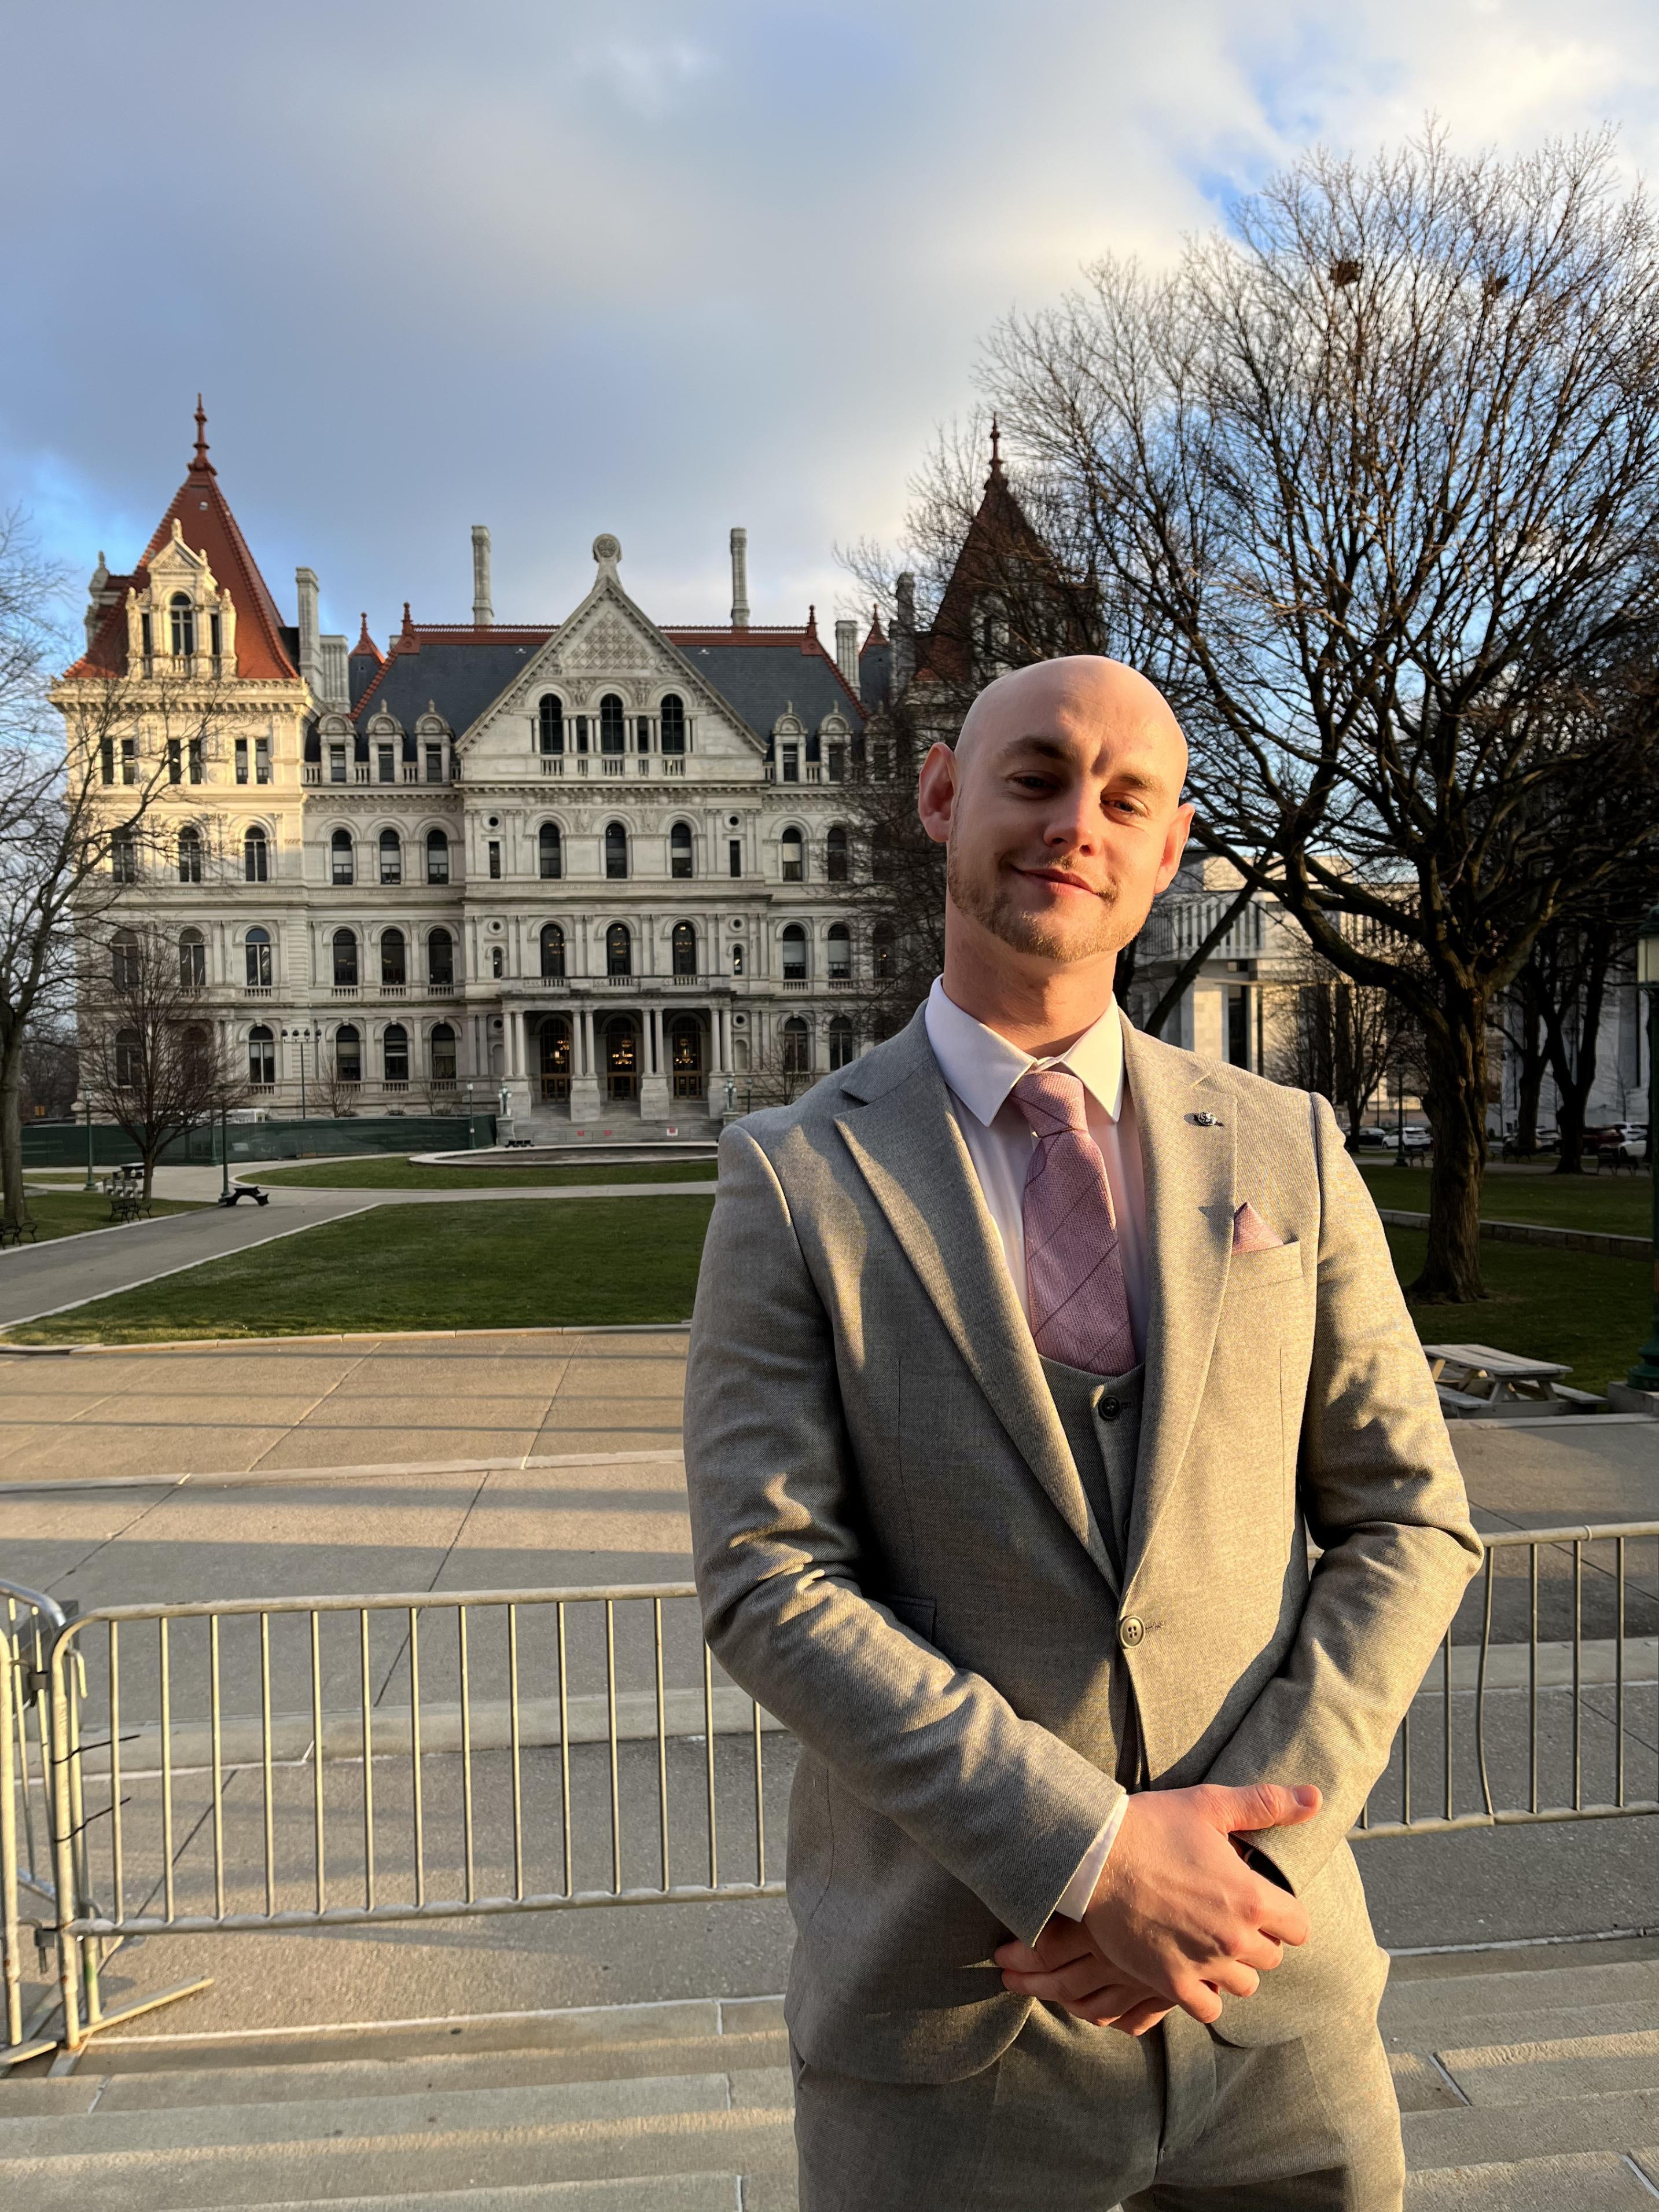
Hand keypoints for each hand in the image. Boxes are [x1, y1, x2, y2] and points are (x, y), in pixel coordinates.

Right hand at [997, 1781, 1319, 2031]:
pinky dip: (1204, 1995)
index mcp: (1252, 1898)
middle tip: (1227, 1916)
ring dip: (1232, 1968)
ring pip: (1243, 1986)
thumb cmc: (1153, 1825)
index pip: (1299, 1927)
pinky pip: (1208, 2008)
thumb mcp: (1211, 1805)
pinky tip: (1191, 1969)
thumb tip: (1314, 1798)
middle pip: (1271, 1958)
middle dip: (1256, 1939)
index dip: (1282, 1914)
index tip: (1259, 1902)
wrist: (1094, 1855)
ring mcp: (1203, 1964)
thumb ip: (1266, 1805)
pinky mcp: (1171, 1982)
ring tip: (1209, 1942)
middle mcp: (1234, 1938)